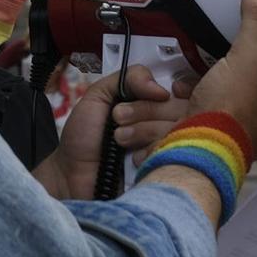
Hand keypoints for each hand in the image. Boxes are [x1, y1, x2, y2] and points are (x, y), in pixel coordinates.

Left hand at [55, 64, 198, 201]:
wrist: (74, 177)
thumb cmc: (84, 138)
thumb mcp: (97, 96)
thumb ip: (126, 79)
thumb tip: (160, 88)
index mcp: (154, 105)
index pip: (183, 89)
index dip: (172, 89)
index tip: (155, 94)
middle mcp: (169, 125)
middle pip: (180, 107)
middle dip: (144, 110)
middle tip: (117, 119)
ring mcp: (172, 150)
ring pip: (180, 129)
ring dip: (143, 131)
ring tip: (119, 140)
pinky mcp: (170, 172)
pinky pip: (178, 154)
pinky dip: (152, 152)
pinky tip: (134, 159)